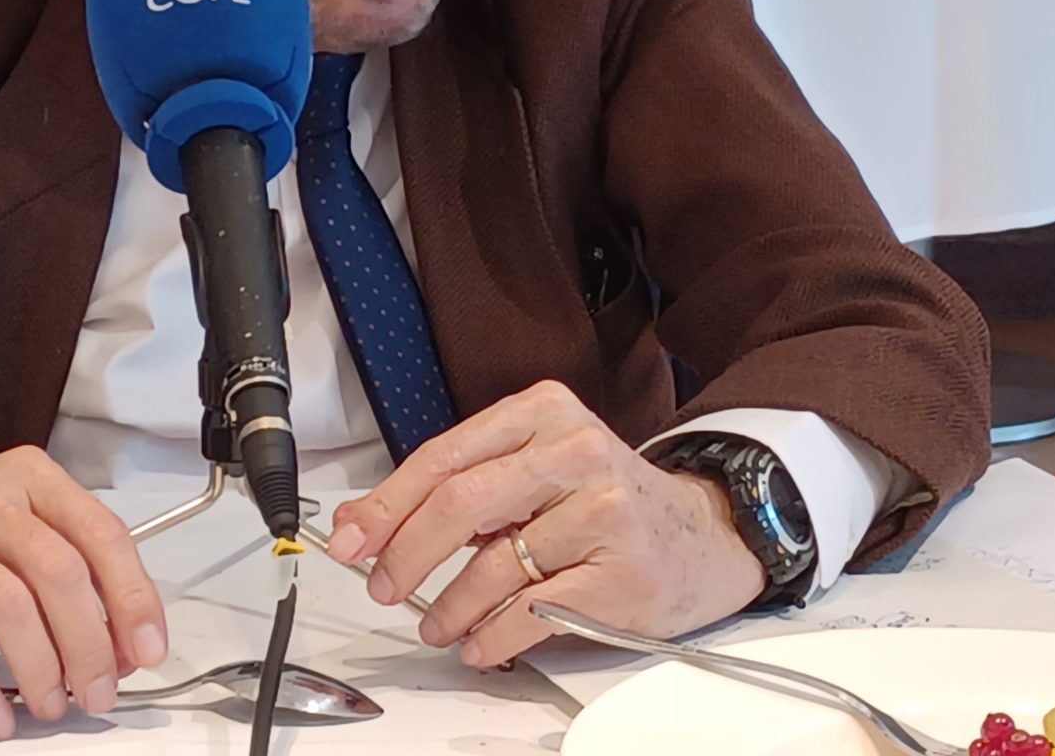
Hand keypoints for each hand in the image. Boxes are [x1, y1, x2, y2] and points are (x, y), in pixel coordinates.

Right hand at [0, 446, 168, 738]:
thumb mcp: (13, 528)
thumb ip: (68, 572)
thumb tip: (118, 642)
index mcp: (27, 479)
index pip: (99, 533)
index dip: (132, 597)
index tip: (145, 647)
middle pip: (59, 572)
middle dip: (90, 643)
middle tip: (99, 690)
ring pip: (10, 606)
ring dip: (41, 668)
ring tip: (52, 703)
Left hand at [325, 381, 766, 668]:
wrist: (703, 534)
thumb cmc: (603, 498)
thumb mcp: (533, 467)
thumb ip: (457, 485)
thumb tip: (363, 521)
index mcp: (541, 413)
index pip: (444, 456)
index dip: (387, 503)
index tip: (351, 539)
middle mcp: (574, 451)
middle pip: (461, 502)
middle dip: (406, 553)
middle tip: (381, 586)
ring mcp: (602, 511)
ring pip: (495, 564)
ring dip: (450, 606)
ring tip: (434, 625)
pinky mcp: (620, 572)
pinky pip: (533, 611)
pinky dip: (492, 635)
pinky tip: (477, 642)